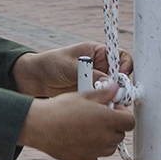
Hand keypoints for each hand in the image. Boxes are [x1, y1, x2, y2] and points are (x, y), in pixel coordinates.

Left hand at [12, 42, 132, 97]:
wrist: (35, 80)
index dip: (125, 66)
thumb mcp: (70, 66)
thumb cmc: (50, 64)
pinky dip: (104, 104)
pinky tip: (97, 107)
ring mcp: (96, 81)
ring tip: (104, 101)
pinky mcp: (91, 94)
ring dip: (113, 96)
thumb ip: (90, 74)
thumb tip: (110, 83)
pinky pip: (104, 99)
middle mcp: (100, 67)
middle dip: (121, 85)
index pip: (121, 57)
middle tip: (116, 94)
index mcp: (97, 53)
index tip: (121, 76)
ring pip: (114, 90)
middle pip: (121, 76)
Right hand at [17, 85, 134, 159]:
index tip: (113, 110)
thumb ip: (103, 94)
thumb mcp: (83, 96)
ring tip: (91, 131)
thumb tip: (115, 89)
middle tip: (99, 118)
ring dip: (107, 141)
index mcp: (108, 119)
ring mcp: (96, 151)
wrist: (41, 125)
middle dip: (114, 126)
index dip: (123, 114)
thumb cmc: (60, 108)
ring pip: (111, 148)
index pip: (130, 121)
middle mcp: (105, 137)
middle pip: (120, 135)